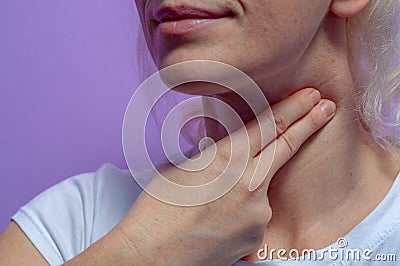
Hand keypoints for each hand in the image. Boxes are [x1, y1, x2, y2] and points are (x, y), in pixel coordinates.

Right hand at [116, 88, 335, 265]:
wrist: (152, 252)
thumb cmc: (158, 206)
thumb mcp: (182, 167)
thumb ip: (212, 154)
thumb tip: (226, 149)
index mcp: (225, 157)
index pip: (268, 125)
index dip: (293, 107)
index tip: (311, 96)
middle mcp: (248, 182)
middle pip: (285, 145)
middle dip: (308, 122)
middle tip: (327, 107)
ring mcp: (257, 211)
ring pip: (264, 185)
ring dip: (252, 183)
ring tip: (215, 196)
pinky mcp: (258, 235)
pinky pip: (257, 213)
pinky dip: (244, 210)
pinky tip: (219, 218)